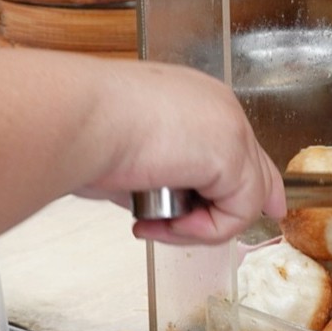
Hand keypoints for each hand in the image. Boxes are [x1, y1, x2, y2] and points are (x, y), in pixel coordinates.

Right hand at [77, 58, 285, 245]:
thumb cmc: (81, 130)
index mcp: (192, 98)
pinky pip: (237, 213)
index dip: (235, 186)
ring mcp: (231, 128)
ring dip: (198, 227)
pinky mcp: (232, 155)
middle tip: (180, 231)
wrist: (76, 118)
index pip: (233, 144)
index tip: (220, 215)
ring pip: (244, 199)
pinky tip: (163, 224)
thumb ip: (156, 178)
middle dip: (230, 213)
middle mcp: (218, 106)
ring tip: (152, 225)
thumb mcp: (128, 157)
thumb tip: (157, 209)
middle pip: (255, 169)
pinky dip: (201, 231)